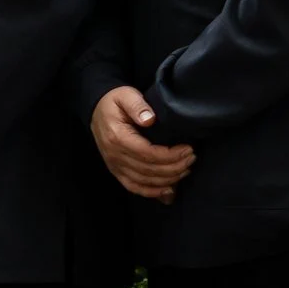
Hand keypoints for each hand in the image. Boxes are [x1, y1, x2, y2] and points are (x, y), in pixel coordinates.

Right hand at [90, 85, 194, 202]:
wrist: (96, 109)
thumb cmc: (114, 102)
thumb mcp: (126, 95)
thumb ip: (138, 106)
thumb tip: (150, 119)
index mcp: (118, 138)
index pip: (147, 153)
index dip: (170, 156)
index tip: (188, 150)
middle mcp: (114, 155)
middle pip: (148, 170)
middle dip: (174, 167)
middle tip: (192, 159)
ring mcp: (114, 165)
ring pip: (144, 181)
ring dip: (167, 180)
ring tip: (185, 170)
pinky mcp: (116, 170)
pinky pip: (133, 187)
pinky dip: (152, 192)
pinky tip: (168, 190)